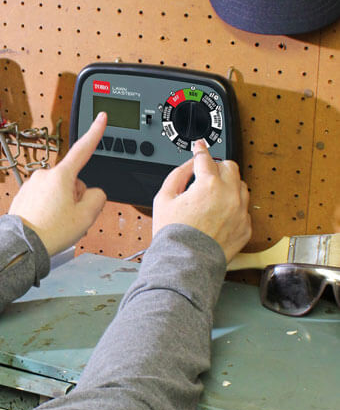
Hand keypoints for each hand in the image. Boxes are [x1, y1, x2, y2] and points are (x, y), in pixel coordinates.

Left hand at [9, 113, 107, 255]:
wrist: (22, 245)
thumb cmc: (50, 232)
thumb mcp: (86, 216)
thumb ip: (97, 198)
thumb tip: (92, 194)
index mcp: (61, 176)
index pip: (83, 149)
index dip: (95, 132)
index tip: (101, 118)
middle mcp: (44, 175)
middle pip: (72, 181)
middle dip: (75, 196)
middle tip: (70, 217)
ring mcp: (32, 184)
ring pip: (58, 191)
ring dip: (61, 204)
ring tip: (55, 223)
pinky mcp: (24, 194)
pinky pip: (44, 198)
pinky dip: (48, 209)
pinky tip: (45, 222)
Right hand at [152, 140, 250, 261]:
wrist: (185, 263)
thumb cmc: (174, 235)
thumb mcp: (163, 198)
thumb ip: (177, 175)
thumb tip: (189, 165)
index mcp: (209, 185)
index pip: (206, 158)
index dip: (200, 150)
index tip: (199, 147)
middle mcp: (229, 195)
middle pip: (230, 166)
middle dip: (217, 166)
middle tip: (206, 172)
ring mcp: (240, 212)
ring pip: (241, 186)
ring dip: (228, 185)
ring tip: (213, 194)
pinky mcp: (245, 228)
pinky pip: (244, 209)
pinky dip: (233, 206)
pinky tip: (219, 213)